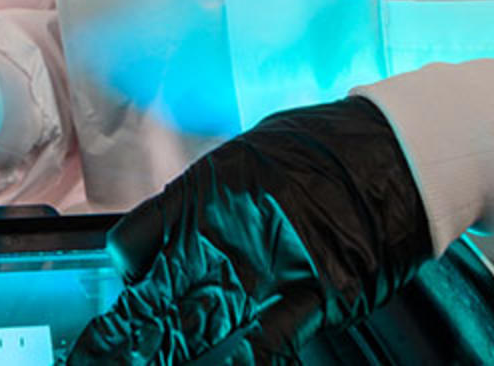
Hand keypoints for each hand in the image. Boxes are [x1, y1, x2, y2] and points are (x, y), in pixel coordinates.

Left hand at [68, 97, 432, 364]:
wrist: (399, 149)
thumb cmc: (330, 148)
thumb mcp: (253, 155)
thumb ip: (213, 199)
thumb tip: (182, 237)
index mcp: (207, 190)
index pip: (134, 242)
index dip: (125, 276)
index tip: (126, 295)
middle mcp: (227, 228)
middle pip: (157, 295)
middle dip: (123, 339)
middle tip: (94, 360)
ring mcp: (269, 265)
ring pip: (198, 326)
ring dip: (165, 358)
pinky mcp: (314, 294)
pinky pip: (263, 341)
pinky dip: (236, 363)